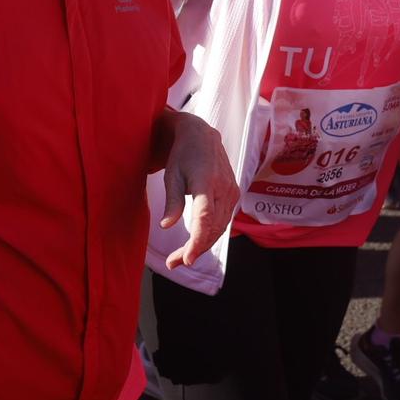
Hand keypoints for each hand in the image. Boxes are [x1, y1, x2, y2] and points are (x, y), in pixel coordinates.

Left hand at [160, 112, 237, 268]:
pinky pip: (223, 222)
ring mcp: (232, 193)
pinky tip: (196, 243)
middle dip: (195, 250)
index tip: (186, 259)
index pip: (204, 219)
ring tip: (181, 258)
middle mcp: (223, 189)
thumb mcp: (172, 176)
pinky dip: (210, 235)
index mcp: (206, 182)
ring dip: (202, 246)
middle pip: (213, 229)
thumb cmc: (182, 155)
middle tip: (174, 263)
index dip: (196, 241)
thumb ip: (172, 202)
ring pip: (219, 229)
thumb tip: (166, 226)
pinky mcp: (233, 195)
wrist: (202, 136)